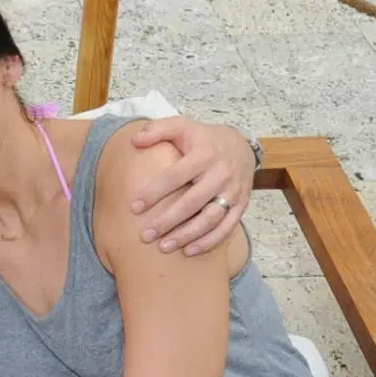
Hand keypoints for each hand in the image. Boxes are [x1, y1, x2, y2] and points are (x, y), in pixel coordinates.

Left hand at [129, 118, 255, 254]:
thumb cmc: (202, 139)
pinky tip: (189, 251)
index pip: (176, 175)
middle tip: (145, 235)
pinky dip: (209, 241)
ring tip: (163, 246)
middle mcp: (221, 173)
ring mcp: (233, 191)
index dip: (155, 192)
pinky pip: (227, 227)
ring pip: (211, 218)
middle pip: (193, 202)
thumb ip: (158, 130)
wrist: (241, 145)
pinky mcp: (241, 205)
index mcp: (204, 154)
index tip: (134, 208)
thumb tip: (135, 140)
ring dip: (187, 235)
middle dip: (167, 220)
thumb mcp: (182, 126)